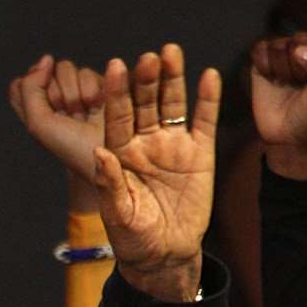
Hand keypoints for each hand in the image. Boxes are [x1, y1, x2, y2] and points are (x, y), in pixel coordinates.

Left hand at [10, 55, 105, 195]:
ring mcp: (75, 89)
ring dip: (73, 93)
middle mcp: (52, 97)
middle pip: (43, 72)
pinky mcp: (98, 84)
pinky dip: (90, 91)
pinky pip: (87, 72)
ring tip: (83, 113)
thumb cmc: (69, 146)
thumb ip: (30, 88)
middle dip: (54, 94)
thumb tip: (46, 59)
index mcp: (33, 109)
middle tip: (66, 116)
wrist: (108, 154)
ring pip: (65, 68)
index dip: (31, 93)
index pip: (21, 84)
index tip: (44, 113)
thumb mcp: (37, 123)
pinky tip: (96, 107)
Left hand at [90, 44, 220, 300]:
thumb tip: (98, 152)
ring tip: (171, 52)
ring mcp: (172, 146)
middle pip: (144, 104)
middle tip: (147, 57)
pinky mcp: (199, 154)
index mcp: (119, 155)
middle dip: (144, 80)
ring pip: (172, 106)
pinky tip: (208, 76)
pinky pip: (204, 121)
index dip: (115, 94)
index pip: (116, 118)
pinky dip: (208, 100)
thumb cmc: (133, 237)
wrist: (165, 254)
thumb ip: (108, 182)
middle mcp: (144, 144)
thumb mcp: (117, 213)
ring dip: (172, 80)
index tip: (113, 68)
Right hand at [251, 27, 306, 178]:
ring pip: (278, 45)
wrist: (288, 138)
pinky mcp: (263, 63)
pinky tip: (270, 79)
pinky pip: (259, 50)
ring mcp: (286, 54)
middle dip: (298, 67)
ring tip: (288, 85)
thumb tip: (300, 50)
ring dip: (281, 70)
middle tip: (302, 85)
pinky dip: (263, 66)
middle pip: (299, 39)